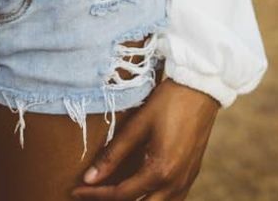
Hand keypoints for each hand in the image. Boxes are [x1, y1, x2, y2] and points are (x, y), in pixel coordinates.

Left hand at [71, 78, 218, 199]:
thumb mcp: (138, 124)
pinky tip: (139, 188)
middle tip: (92, 194)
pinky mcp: (191, 175)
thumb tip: (89, 177)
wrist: (201, 88)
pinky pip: (171, 200)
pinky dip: (153, 199)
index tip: (76, 190)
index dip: (96, 194)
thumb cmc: (168, 101)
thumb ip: (114, 154)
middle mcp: (175, 183)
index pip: (121, 195)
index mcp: (160, 171)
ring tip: (112, 191)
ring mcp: (186, 182)